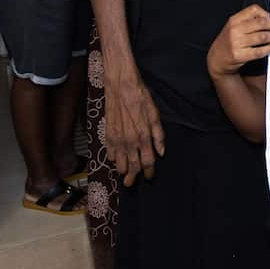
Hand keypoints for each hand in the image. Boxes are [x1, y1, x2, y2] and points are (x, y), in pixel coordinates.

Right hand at [103, 71, 165, 186]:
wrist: (120, 85)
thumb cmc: (140, 97)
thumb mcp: (155, 114)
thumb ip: (159, 135)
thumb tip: (161, 152)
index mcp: (143, 137)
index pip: (148, 162)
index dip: (149, 172)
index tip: (149, 176)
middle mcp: (129, 141)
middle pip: (132, 166)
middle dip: (133, 176)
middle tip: (133, 182)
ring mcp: (117, 139)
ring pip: (119, 164)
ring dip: (122, 170)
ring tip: (125, 174)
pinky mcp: (107, 135)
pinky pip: (109, 154)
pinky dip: (113, 159)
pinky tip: (116, 159)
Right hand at [207, 4, 269, 77]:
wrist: (217, 58)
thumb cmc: (230, 40)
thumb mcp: (234, 26)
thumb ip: (249, 21)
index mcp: (234, 20)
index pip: (254, 10)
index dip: (267, 13)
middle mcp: (235, 29)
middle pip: (261, 23)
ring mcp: (236, 43)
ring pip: (262, 37)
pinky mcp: (239, 55)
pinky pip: (259, 51)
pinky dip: (269, 48)